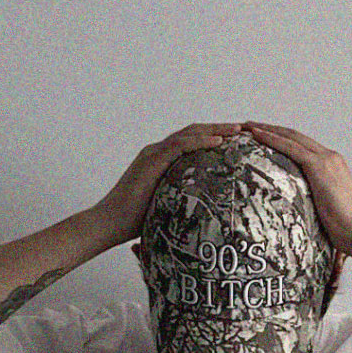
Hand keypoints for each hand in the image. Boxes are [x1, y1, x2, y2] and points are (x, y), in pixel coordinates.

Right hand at [92, 123, 243, 247]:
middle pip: (193, 133)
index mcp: (160, 161)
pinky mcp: (152, 161)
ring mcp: (154, 154)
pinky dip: (201, 141)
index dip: (213, 139)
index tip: (235, 141)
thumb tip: (202, 214)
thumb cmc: (133, 223)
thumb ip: (179, 202)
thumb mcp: (164, 208)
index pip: (191, 143)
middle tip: (243, 129)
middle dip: (219, 129)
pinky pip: (180, 145)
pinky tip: (219, 142)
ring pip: (189, 134)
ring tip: (237, 131)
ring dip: (215, 131)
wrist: (109, 223)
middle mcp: (157, 152)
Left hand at [240, 121, 351, 267]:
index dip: (284, 140)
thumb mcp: (327, 210)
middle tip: (250, 126)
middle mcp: (330, 157)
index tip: (265, 137)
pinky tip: (257, 135)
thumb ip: (314, 203)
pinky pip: (290, 147)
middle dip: (272, 129)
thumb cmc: (346, 229)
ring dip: (267, 130)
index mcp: (333, 166)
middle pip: (295, 137)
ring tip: (247, 126)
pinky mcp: (318, 166)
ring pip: (290, 137)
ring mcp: (325, 160)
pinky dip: (272, 139)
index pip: (304, 147)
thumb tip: (300, 214)